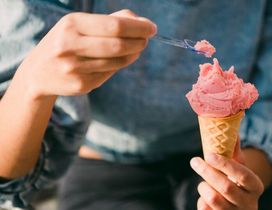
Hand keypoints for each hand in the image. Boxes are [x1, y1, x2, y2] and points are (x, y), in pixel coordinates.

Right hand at [16, 9, 156, 98]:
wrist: (39, 71)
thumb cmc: (68, 41)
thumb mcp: (81, 24)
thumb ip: (112, 20)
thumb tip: (142, 22)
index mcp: (71, 24)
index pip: (114, 26)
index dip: (138, 28)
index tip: (152, 28)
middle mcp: (70, 45)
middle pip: (118, 45)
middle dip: (139, 42)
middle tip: (146, 40)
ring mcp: (74, 68)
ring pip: (117, 61)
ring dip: (133, 54)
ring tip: (135, 49)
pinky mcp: (81, 85)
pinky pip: (110, 73)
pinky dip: (119, 66)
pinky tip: (117, 61)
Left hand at [190, 141, 264, 209]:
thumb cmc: (237, 185)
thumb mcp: (240, 170)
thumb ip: (235, 153)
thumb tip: (232, 131)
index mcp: (256, 187)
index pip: (243, 175)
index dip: (225, 164)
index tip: (209, 154)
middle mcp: (249, 204)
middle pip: (226, 187)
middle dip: (207, 172)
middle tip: (194, 160)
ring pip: (213, 199)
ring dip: (203, 186)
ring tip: (203, 182)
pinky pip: (205, 209)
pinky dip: (201, 200)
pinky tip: (206, 197)